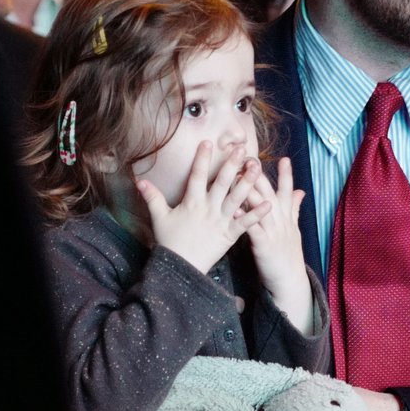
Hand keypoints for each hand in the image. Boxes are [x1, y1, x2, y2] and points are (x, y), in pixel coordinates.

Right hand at [137, 146, 268, 279]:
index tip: (208, 142)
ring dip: (247, 183)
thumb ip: (152, 197)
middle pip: (221, 183)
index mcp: (191, 202)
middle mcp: (207, 208)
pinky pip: (245, 222)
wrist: (180, 268)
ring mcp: (220, 221)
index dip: (202, 159)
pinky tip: (269, 204)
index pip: (196, 176)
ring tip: (257, 168)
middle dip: (231, 165)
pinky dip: (257, 213)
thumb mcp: (159, 217)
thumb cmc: (170, 242)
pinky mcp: (229, 235)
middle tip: (241, 149)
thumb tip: (139, 180)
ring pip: (236, 198)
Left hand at [242, 157, 314, 331]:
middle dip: (261, 176)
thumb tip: (301, 191)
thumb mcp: (294, 230)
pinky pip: (252, 229)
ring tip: (240, 177)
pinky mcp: (263, 246)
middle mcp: (281, 221)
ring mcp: (273, 233)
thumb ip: (295, 209)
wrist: (290, 281)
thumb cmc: (288, 256)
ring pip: (261, 208)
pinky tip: (234, 209)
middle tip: (252, 158)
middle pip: (271, 194)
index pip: (288, 192)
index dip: (286, 176)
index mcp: (287, 218)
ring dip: (250, 191)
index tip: (284, 158)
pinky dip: (244, 218)